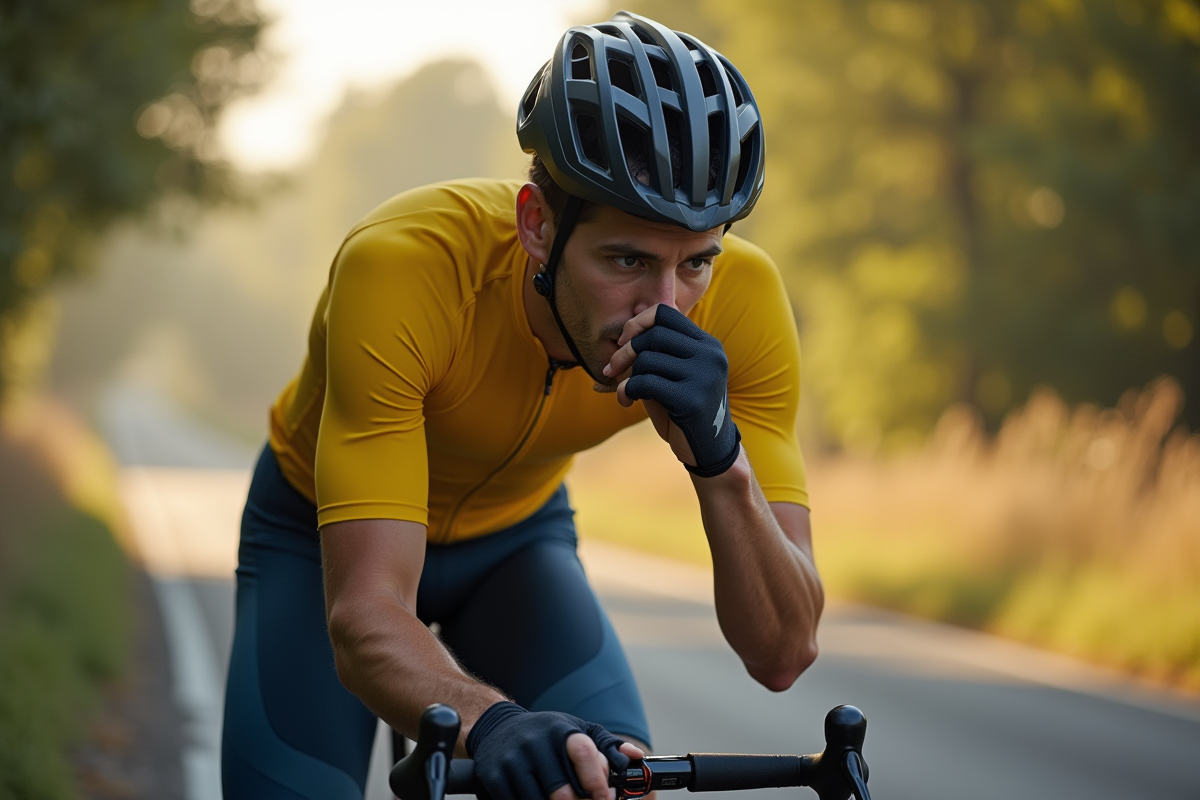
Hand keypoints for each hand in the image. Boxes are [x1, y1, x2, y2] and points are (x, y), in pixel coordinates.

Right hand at [467, 702, 633, 799]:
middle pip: (562, 792)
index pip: (585, 754)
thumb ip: (607, 745)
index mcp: (561, 731)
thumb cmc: (545, 734)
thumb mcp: (576, 731)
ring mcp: (513, 760)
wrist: (498, 728)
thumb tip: (635, 757)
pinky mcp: (496, 776)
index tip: (604, 799)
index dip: (597, 783)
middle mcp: (536, 742)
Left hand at [604, 305, 740, 477]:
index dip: (638, 323)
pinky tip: (625, 402)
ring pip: (647, 359)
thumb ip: (656, 354)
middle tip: (612, 370)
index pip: (666, 313)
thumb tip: (621, 336)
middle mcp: (710, 355)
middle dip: (624, 351)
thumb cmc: (684, 411)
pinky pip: (645, 383)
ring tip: (623, 392)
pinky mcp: (692, 399)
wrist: (708, 451)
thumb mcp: (673, 376)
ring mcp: (704, 376)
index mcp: (707, 345)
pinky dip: (626, 391)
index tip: (623, 341)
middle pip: (654, 335)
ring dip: (625, 376)